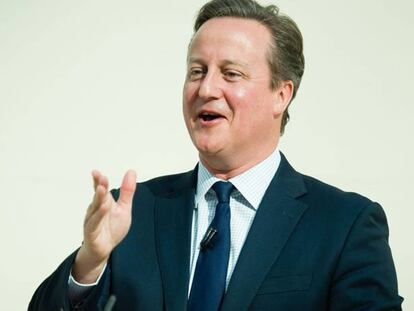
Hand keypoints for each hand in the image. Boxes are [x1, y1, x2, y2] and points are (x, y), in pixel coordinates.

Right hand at [72, 169, 136, 283]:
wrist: (105, 249)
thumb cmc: (112, 227)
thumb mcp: (124, 208)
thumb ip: (127, 192)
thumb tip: (131, 171)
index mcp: (104, 202)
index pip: (101, 189)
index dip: (98, 181)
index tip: (96, 172)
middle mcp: (96, 209)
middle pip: (98, 196)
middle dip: (100, 187)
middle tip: (102, 177)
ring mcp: (92, 220)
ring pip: (95, 208)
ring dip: (98, 198)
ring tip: (101, 189)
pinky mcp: (92, 232)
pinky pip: (94, 223)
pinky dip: (98, 215)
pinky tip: (103, 208)